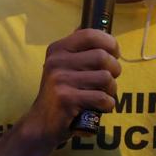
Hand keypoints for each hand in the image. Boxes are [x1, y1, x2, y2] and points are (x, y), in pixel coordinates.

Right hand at [21, 28, 119, 144]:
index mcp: (57, 49)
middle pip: (103, 57)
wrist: (41, 123)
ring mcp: (60, 80)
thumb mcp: (63, 67)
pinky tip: (97, 108)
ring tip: (101, 95)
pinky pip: (102, 98)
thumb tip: (101, 32)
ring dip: (111, 90)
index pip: (90, 35)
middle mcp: (56, 61)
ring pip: (105, 78)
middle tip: (108, 81)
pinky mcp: (66, 99)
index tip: (114, 54)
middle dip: (114, 70)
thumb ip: (79, 50)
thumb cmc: (59, 93)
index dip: (109, 43)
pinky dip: (107, 105)